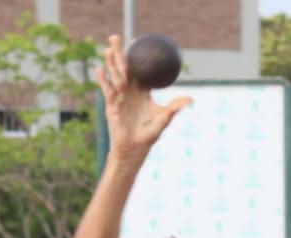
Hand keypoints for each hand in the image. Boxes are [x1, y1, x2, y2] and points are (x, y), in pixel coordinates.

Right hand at [96, 34, 190, 161]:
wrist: (134, 147)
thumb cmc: (149, 134)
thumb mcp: (163, 118)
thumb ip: (174, 107)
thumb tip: (190, 99)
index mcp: (142, 92)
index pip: (140, 70)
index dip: (138, 55)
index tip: (137, 40)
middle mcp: (130, 91)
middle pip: (124, 68)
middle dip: (120, 52)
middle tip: (117, 37)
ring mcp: (120, 97)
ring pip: (114, 76)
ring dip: (111, 62)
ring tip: (108, 49)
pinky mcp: (111, 105)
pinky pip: (107, 90)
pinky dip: (104, 80)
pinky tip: (100, 69)